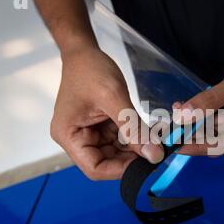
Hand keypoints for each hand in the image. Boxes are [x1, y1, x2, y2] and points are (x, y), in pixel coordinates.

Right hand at [50, 47, 163, 179]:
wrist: (84, 53)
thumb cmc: (90, 70)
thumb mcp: (114, 98)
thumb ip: (134, 128)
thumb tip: (154, 154)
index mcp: (69, 136)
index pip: (95, 168)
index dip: (120, 170)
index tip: (145, 164)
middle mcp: (76, 139)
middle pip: (106, 162)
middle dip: (131, 159)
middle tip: (155, 152)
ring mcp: (88, 134)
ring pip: (116, 153)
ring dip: (134, 149)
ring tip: (153, 140)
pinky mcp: (99, 128)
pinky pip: (119, 140)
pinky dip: (133, 138)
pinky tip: (146, 133)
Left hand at [175, 52, 223, 155]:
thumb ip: (207, 102)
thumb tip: (183, 116)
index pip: (223, 145)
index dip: (198, 146)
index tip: (177, 146)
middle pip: (216, 141)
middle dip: (193, 134)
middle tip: (170, 132)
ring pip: (211, 133)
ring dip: (193, 125)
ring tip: (175, 116)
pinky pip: (212, 124)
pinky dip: (199, 117)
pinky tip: (185, 110)